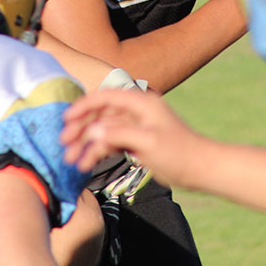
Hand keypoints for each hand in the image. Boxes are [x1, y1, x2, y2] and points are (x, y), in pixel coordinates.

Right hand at [61, 89, 202, 188]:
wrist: (201, 168)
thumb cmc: (179, 153)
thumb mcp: (147, 142)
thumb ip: (118, 134)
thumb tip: (91, 132)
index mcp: (141, 102)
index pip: (105, 96)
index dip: (83, 106)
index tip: (66, 121)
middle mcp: (137, 110)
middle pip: (101, 114)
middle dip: (81, 128)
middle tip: (64, 144)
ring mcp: (136, 125)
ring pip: (104, 130)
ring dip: (87, 144)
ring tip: (72, 160)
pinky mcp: (137, 140)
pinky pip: (112, 141)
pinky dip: (98, 151)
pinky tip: (87, 164)